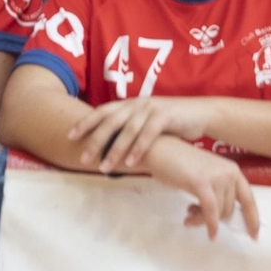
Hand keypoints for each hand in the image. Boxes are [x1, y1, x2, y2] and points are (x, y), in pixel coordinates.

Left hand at [71, 96, 213, 172]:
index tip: (69, 136)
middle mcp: (137, 103)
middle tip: (83, 158)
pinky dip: (138, 148)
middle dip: (95, 139)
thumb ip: (129, 127)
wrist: (201, 113)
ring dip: (115, 149)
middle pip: (110, 121)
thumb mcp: (146, 121)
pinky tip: (130, 163)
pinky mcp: (166, 115)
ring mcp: (152, 108)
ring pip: (127, 129)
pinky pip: (148, 133)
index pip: (102, 111)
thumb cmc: (171, 121)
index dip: (85, 123)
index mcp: (130, 103)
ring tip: (104, 167)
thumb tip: (107, 143)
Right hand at [146, 141, 260, 240]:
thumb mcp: (207, 177)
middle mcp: (229, 172)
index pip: (248, 198)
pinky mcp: (202, 183)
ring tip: (189, 217)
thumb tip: (224, 216)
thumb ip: (218, 191)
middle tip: (195, 217)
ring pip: (218, 213)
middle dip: (214, 220)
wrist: (161, 151)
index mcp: (233, 170)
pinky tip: (201, 229)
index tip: (254, 235)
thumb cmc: (181, 165)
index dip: (252, 219)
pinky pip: (210, 212)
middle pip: (230, 210)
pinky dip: (209, 225)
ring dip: (203, 221)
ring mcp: (217, 177)